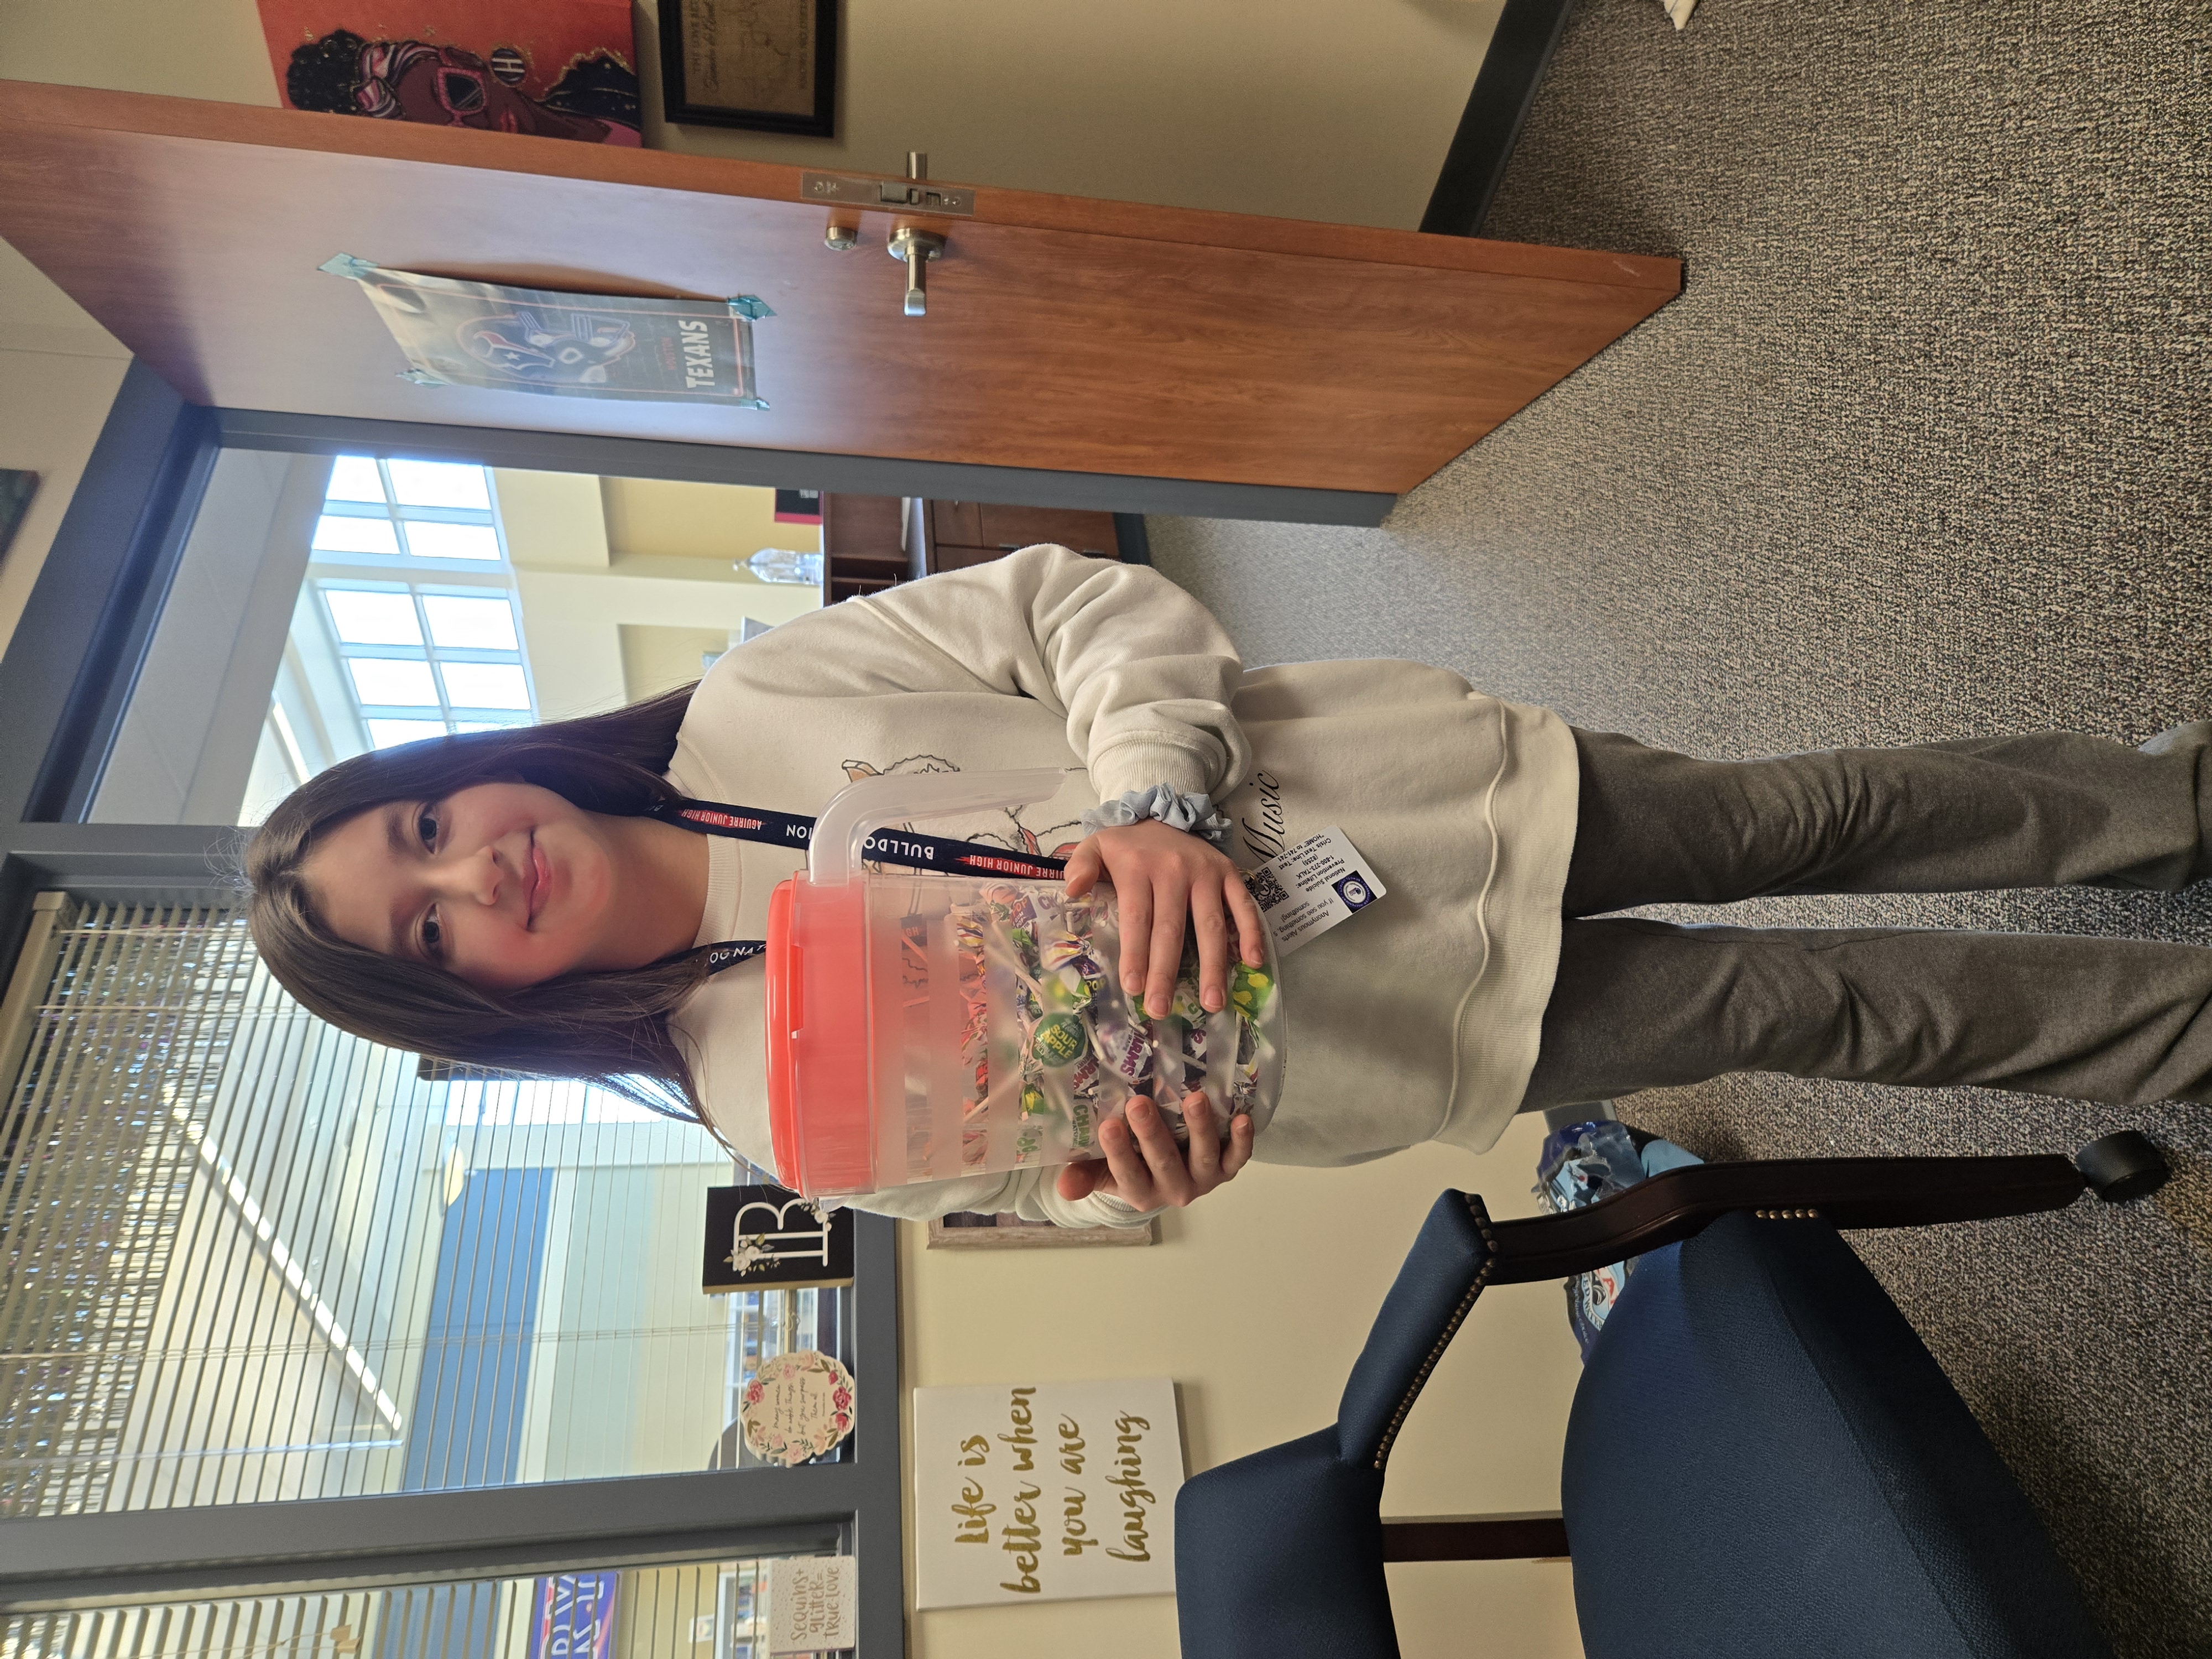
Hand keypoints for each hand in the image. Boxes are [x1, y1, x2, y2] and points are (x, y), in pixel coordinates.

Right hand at [1055, 1090, 1255, 1208]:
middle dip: (1152, 1135)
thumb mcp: (1103, 1172)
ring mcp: (1204, 1178)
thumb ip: (1085, 1175)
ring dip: (1200, 1129)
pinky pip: (1238, 1157)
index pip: (1127, 1174)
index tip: (1108, 1126)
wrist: (1168, 1176)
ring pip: (1204, 1157)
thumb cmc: (1132, 1164)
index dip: (1119, 1153)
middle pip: (1164, 1164)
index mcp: (1141, 1192)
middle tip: (1139, 1103)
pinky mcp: (1227, 1167)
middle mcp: (1175, 1189)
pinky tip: (1242, 1118)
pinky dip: (1243, 1140)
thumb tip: (1063, 1187)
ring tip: (1194, 1099)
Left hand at [1062, 817, 1265, 1017]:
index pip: (1137, 917)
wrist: (1162, 813)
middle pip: (1171, 929)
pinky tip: (1252, 962)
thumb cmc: (1127, 845)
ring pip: (1210, 924)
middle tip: (1161, 1008)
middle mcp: (1174, 870)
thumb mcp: (1095, 845)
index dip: (1135, 953)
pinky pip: (1243, 905)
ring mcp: (1205, 872)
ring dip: (1213, 965)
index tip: (1133, 987)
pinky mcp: (1229, 872)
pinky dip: (1251, 932)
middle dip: (1166, 972)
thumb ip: (1080, 865)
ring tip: (1211, 1002)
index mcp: (1139, 868)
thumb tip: (1071, 889)